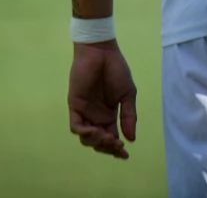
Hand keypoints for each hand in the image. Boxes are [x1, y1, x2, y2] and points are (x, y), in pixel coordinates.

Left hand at [68, 41, 137, 159]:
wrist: (102, 52)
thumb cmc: (116, 69)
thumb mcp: (128, 94)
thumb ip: (128, 116)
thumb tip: (131, 139)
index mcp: (109, 115)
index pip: (111, 138)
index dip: (117, 149)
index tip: (125, 155)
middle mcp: (96, 117)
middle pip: (98, 142)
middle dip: (108, 148)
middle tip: (117, 145)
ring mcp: (85, 112)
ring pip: (86, 137)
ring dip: (97, 141)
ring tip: (108, 137)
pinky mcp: (75, 106)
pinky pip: (76, 126)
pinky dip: (84, 132)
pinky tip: (95, 132)